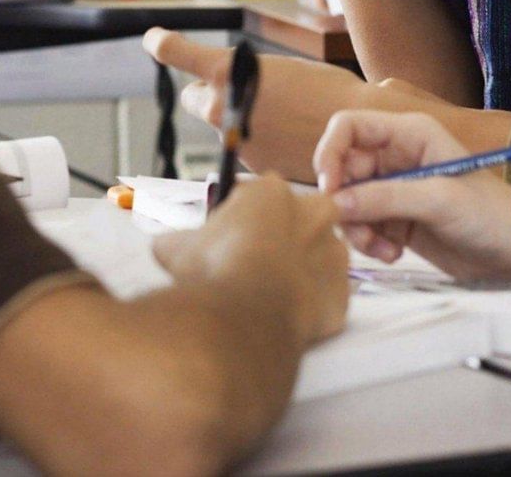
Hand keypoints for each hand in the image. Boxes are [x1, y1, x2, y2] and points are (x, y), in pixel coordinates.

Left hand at [144, 28, 366, 183]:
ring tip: (285, 114)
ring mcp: (231, 138)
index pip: (178, 53)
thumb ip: (246, 76)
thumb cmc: (325, 90)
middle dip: (210, 93)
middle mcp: (219, 106)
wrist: (355, 128)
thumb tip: (230, 89)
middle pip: (196, 98)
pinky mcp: (246, 163)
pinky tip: (289, 134)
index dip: (163, 44)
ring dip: (240, 117)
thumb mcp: (281, 68)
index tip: (154, 39)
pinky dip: (258, 140)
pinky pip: (242, 146)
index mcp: (227, 71)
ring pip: (223, 123)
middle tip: (241, 89)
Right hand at [153, 174, 351, 345]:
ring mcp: (336, 254)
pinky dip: (309, 307)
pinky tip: (283, 317)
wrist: (242, 316)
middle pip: (299, 220)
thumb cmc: (211, 270)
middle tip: (251, 265)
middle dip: (279, 238)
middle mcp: (317, 214)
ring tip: (267, 296)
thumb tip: (167, 245)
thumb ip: (180, 238)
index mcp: (276, 191)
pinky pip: (326, 298)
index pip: (260, 195)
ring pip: (319, 258)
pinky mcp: (343, 294)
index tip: (229, 237)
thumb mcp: (176, 245)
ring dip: (298, 271)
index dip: (241, 217)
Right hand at [315, 110, 510, 282]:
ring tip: (383, 249)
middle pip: (342, 169)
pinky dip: (369, 243)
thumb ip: (386, 198)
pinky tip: (394, 253)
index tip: (328, 190)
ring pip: (348, 202)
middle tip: (358, 230)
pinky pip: (362, 226)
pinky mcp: (397, 220)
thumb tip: (335, 202)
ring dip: (357, 228)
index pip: (349, 127)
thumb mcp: (439, 200)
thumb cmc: (492, 214)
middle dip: (342, 202)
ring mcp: (396, 189)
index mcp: (410, 134)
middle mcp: (398, 157)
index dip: (330, 153)